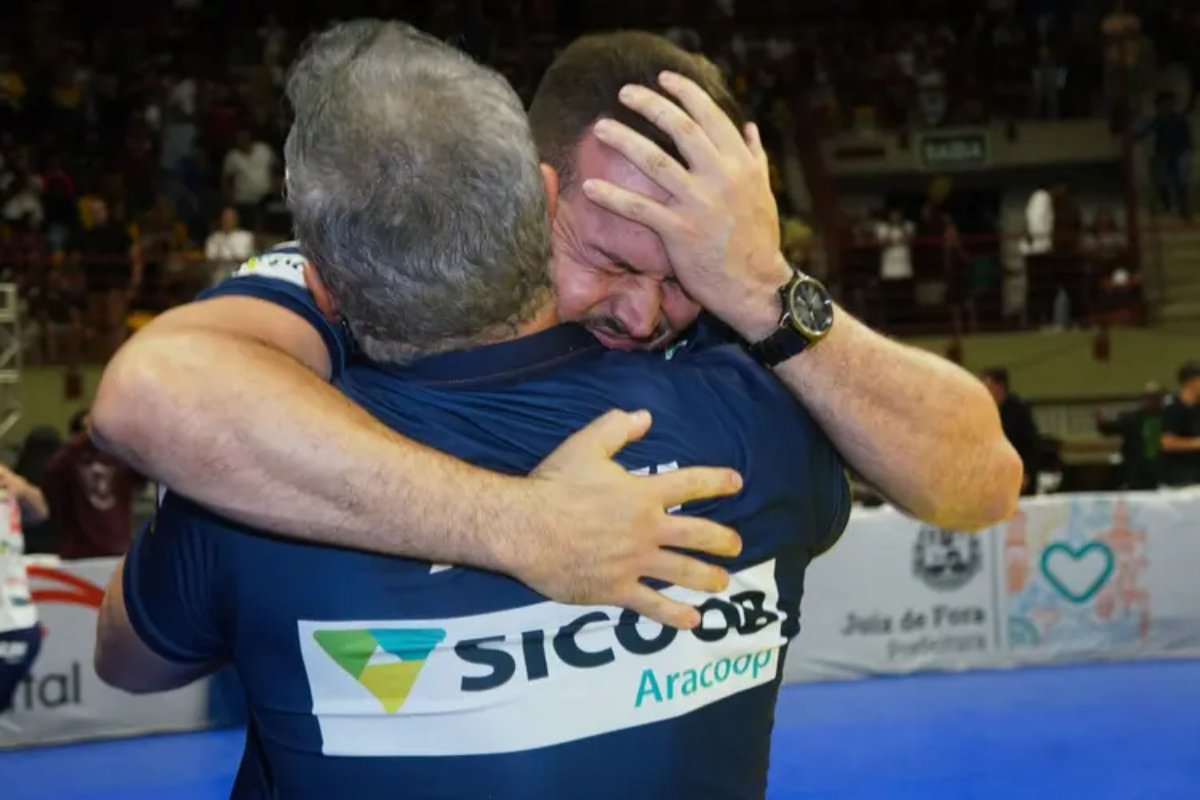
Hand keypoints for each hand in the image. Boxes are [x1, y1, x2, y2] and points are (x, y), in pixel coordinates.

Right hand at [518, 409, 743, 628]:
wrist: (524, 528)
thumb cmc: (554, 485)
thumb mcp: (585, 444)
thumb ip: (617, 428)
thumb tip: (645, 417)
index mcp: (642, 494)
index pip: (691, 484)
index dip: (717, 482)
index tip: (736, 483)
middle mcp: (647, 529)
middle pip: (698, 534)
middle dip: (723, 540)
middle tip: (736, 546)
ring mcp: (634, 562)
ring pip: (683, 572)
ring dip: (708, 578)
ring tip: (722, 583)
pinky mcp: (616, 589)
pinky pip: (652, 605)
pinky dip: (674, 615)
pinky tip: (692, 621)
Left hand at [581, 71, 791, 341]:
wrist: (757, 287)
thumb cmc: (759, 241)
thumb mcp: (764, 193)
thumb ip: (755, 157)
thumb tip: (750, 127)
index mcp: (741, 164)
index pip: (711, 116)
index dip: (685, 92)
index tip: (663, 78)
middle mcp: (722, 177)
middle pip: (680, 128)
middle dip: (650, 104)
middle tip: (625, 92)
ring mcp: (700, 204)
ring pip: (655, 161)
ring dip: (623, 140)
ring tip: (600, 127)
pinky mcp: (680, 232)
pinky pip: (640, 208)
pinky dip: (612, 197)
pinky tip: (590, 187)